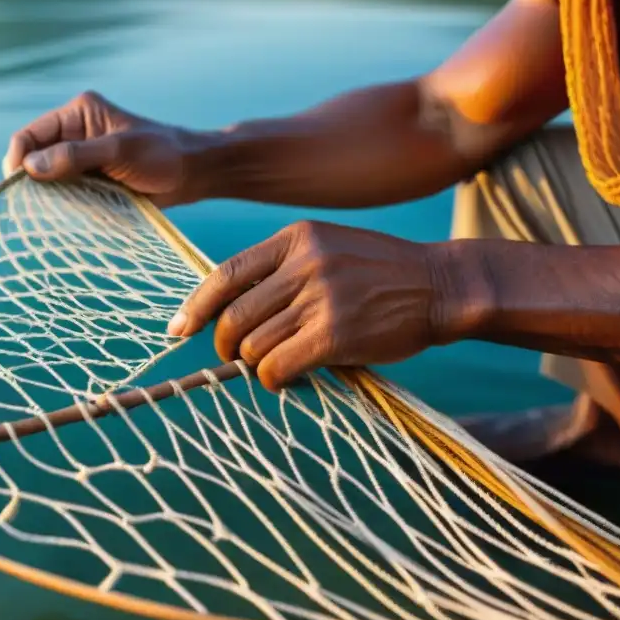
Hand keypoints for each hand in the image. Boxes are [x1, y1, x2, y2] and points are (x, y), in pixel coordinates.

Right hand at [3, 90, 202, 206]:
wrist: (192, 173)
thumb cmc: (161, 154)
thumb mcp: (118, 151)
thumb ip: (75, 157)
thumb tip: (30, 168)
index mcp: (77, 114)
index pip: (30, 135)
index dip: (18, 160)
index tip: (20, 186)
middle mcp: (74, 134)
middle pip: (33, 159)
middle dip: (31, 181)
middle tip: (37, 205)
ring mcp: (80, 159)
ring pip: (46, 179)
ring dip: (48, 196)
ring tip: (57, 210)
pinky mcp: (90, 180)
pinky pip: (64, 193)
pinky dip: (63, 205)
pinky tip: (70, 214)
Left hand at [167, 220, 447, 390]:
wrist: (442, 285)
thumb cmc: (383, 275)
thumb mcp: (329, 250)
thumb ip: (284, 271)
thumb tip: (230, 312)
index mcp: (296, 238)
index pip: (226, 273)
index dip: (195, 306)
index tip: (177, 329)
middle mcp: (303, 264)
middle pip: (233, 315)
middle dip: (224, 345)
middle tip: (233, 358)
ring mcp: (319, 297)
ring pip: (252, 344)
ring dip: (255, 364)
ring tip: (274, 367)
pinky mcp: (334, 334)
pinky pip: (277, 366)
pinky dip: (272, 380)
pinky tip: (286, 380)